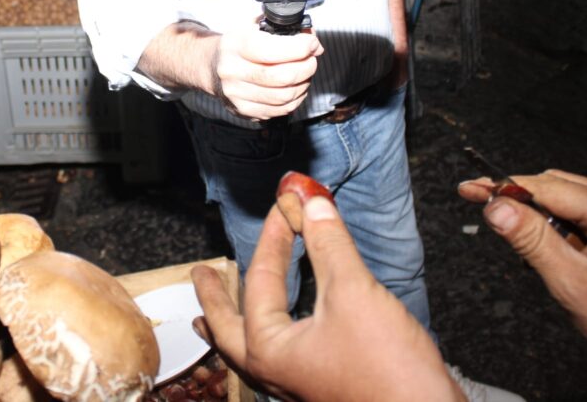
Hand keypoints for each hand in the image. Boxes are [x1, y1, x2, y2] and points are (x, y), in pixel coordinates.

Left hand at [191, 196, 463, 401]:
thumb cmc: (386, 370)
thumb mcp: (353, 292)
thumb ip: (328, 245)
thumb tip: (311, 202)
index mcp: (268, 348)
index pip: (260, 278)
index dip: (274, 235)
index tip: (286, 203)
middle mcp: (273, 371)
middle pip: (228, 329)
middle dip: (213, 299)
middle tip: (200, 275)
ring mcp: (296, 385)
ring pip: (249, 350)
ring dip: (232, 326)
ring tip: (211, 316)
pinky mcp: (321, 388)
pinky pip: (278, 358)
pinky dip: (267, 338)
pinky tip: (279, 332)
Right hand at [212, 28, 322, 119]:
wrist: (211, 66)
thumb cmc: (237, 46)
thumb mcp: (254, 27)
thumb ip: (284, 29)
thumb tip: (314, 44)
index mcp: (235, 46)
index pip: (272, 50)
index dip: (300, 47)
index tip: (311, 43)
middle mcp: (233, 71)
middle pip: (282, 76)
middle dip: (307, 67)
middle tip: (311, 59)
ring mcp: (237, 94)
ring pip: (285, 96)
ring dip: (304, 84)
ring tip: (304, 73)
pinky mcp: (244, 110)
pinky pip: (280, 110)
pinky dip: (295, 99)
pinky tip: (295, 87)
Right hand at [458, 170, 586, 393]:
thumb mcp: (572, 283)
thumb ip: (532, 241)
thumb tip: (495, 208)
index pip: (547, 186)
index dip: (504, 186)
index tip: (470, 188)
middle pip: (556, 186)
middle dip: (516, 194)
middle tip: (478, 202)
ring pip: (565, 200)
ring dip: (533, 210)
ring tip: (506, 227)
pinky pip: (578, 217)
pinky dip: (552, 224)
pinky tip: (538, 242)